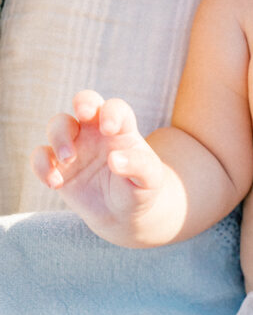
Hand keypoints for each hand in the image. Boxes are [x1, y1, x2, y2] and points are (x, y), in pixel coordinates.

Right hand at [30, 90, 164, 233]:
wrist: (123, 213)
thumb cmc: (140, 189)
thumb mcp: (149, 180)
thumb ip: (139, 166)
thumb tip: (115, 160)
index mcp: (121, 129)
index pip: (116, 108)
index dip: (111, 112)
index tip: (108, 129)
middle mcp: (95, 131)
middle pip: (84, 101)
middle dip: (82, 102)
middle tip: (83, 114)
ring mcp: (75, 145)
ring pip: (57, 125)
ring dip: (59, 138)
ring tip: (68, 159)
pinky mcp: (57, 165)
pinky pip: (40, 156)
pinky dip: (42, 166)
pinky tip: (55, 183)